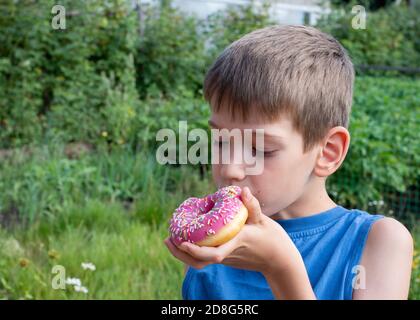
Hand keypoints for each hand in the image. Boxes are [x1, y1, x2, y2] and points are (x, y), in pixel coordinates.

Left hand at [164, 187, 299, 274]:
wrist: (279, 261)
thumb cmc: (273, 239)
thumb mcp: (264, 220)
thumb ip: (252, 206)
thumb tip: (243, 190)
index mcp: (236, 243)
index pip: (213, 253)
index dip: (195, 250)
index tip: (181, 242)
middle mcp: (228, 254)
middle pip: (200, 262)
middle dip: (180, 254)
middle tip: (167, 239)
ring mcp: (226, 259)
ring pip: (200, 263)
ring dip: (182, 255)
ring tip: (169, 240)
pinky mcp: (226, 260)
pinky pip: (205, 259)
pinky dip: (192, 251)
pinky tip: (184, 240)